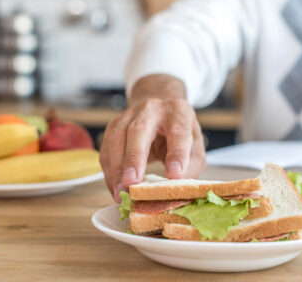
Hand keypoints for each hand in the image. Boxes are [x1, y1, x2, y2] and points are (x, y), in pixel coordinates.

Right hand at [99, 76, 205, 201]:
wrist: (160, 112)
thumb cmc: (179, 134)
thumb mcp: (194, 148)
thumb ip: (190, 168)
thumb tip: (175, 190)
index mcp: (179, 113)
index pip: (179, 132)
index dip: (177, 154)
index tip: (175, 175)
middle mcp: (152, 109)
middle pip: (140, 130)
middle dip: (134, 158)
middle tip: (131, 182)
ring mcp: (130, 115)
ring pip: (117, 138)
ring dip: (117, 168)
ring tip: (120, 191)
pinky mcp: (114, 126)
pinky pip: (107, 149)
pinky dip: (110, 171)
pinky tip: (114, 186)